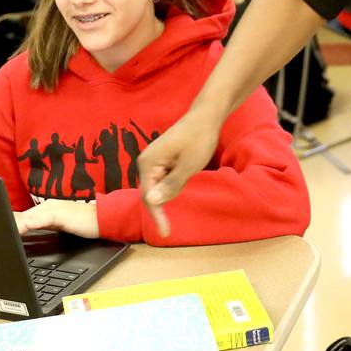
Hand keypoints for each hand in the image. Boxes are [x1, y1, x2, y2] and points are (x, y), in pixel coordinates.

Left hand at [13, 199, 99, 237]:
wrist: (103, 218)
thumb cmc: (84, 223)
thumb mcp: (60, 224)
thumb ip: (44, 225)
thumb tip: (28, 229)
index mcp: (45, 209)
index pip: (22, 217)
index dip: (8, 223)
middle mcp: (46, 206)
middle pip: (21, 217)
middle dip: (7, 224)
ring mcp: (52, 209)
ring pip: (28, 218)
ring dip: (15, 225)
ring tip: (1, 232)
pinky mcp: (59, 214)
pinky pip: (42, 219)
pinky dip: (31, 224)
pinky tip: (24, 228)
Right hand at [136, 112, 222, 235]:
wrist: (205, 117)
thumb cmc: (198, 139)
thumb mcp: (189, 166)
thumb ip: (170, 185)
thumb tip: (153, 202)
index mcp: (147, 163)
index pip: (149, 197)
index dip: (157, 216)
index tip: (166, 232)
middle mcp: (145, 162)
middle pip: (152, 193)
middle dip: (169, 195)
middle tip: (189, 173)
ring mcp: (152, 161)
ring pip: (160, 187)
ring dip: (175, 186)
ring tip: (190, 166)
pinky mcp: (160, 160)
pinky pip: (165, 179)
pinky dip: (177, 180)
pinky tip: (187, 166)